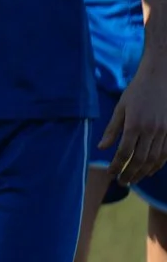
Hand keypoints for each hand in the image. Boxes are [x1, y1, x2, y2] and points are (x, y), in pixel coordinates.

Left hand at [104, 60, 166, 182]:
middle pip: (140, 159)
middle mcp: (151, 130)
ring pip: (155, 159)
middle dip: (130, 173)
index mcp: (135, 124)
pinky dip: (158, 165)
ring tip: (134, 180)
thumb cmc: (136, 91)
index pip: (124, 152)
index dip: (117, 165)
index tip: (111, 173)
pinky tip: (149, 170)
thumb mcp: (120, 107)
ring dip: (144, 172)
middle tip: (122, 182)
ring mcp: (164, 132)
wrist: (160, 79)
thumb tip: (102, 148)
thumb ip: (112, 129)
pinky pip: (166, 154)